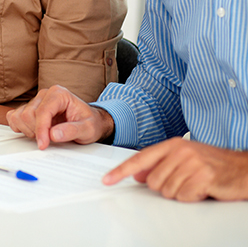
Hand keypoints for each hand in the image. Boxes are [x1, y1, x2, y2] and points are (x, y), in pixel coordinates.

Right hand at [6, 85, 113, 148]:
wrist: (89, 122)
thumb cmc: (89, 123)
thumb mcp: (88, 129)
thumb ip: (72, 131)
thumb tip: (53, 134)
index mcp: (59, 94)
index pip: (42, 111)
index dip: (41, 130)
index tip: (43, 144)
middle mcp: (45, 95)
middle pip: (28, 114)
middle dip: (36, 132)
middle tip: (49, 140)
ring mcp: (35, 101)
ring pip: (19, 116)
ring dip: (28, 130)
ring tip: (43, 135)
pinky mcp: (28, 108)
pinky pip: (13, 116)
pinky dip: (19, 127)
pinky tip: (32, 132)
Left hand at [103, 137, 247, 200]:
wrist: (243, 168)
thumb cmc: (213, 164)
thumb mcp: (184, 159)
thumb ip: (160, 164)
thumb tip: (138, 175)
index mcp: (172, 145)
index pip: (140, 159)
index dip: (121, 171)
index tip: (107, 180)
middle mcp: (180, 151)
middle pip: (153, 181)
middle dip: (166, 187)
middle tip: (184, 182)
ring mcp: (192, 163)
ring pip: (167, 191)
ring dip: (181, 193)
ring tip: (195, 184)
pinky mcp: (204, 177)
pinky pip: (184, 196)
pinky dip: (192, 197)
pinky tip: (203, 189)